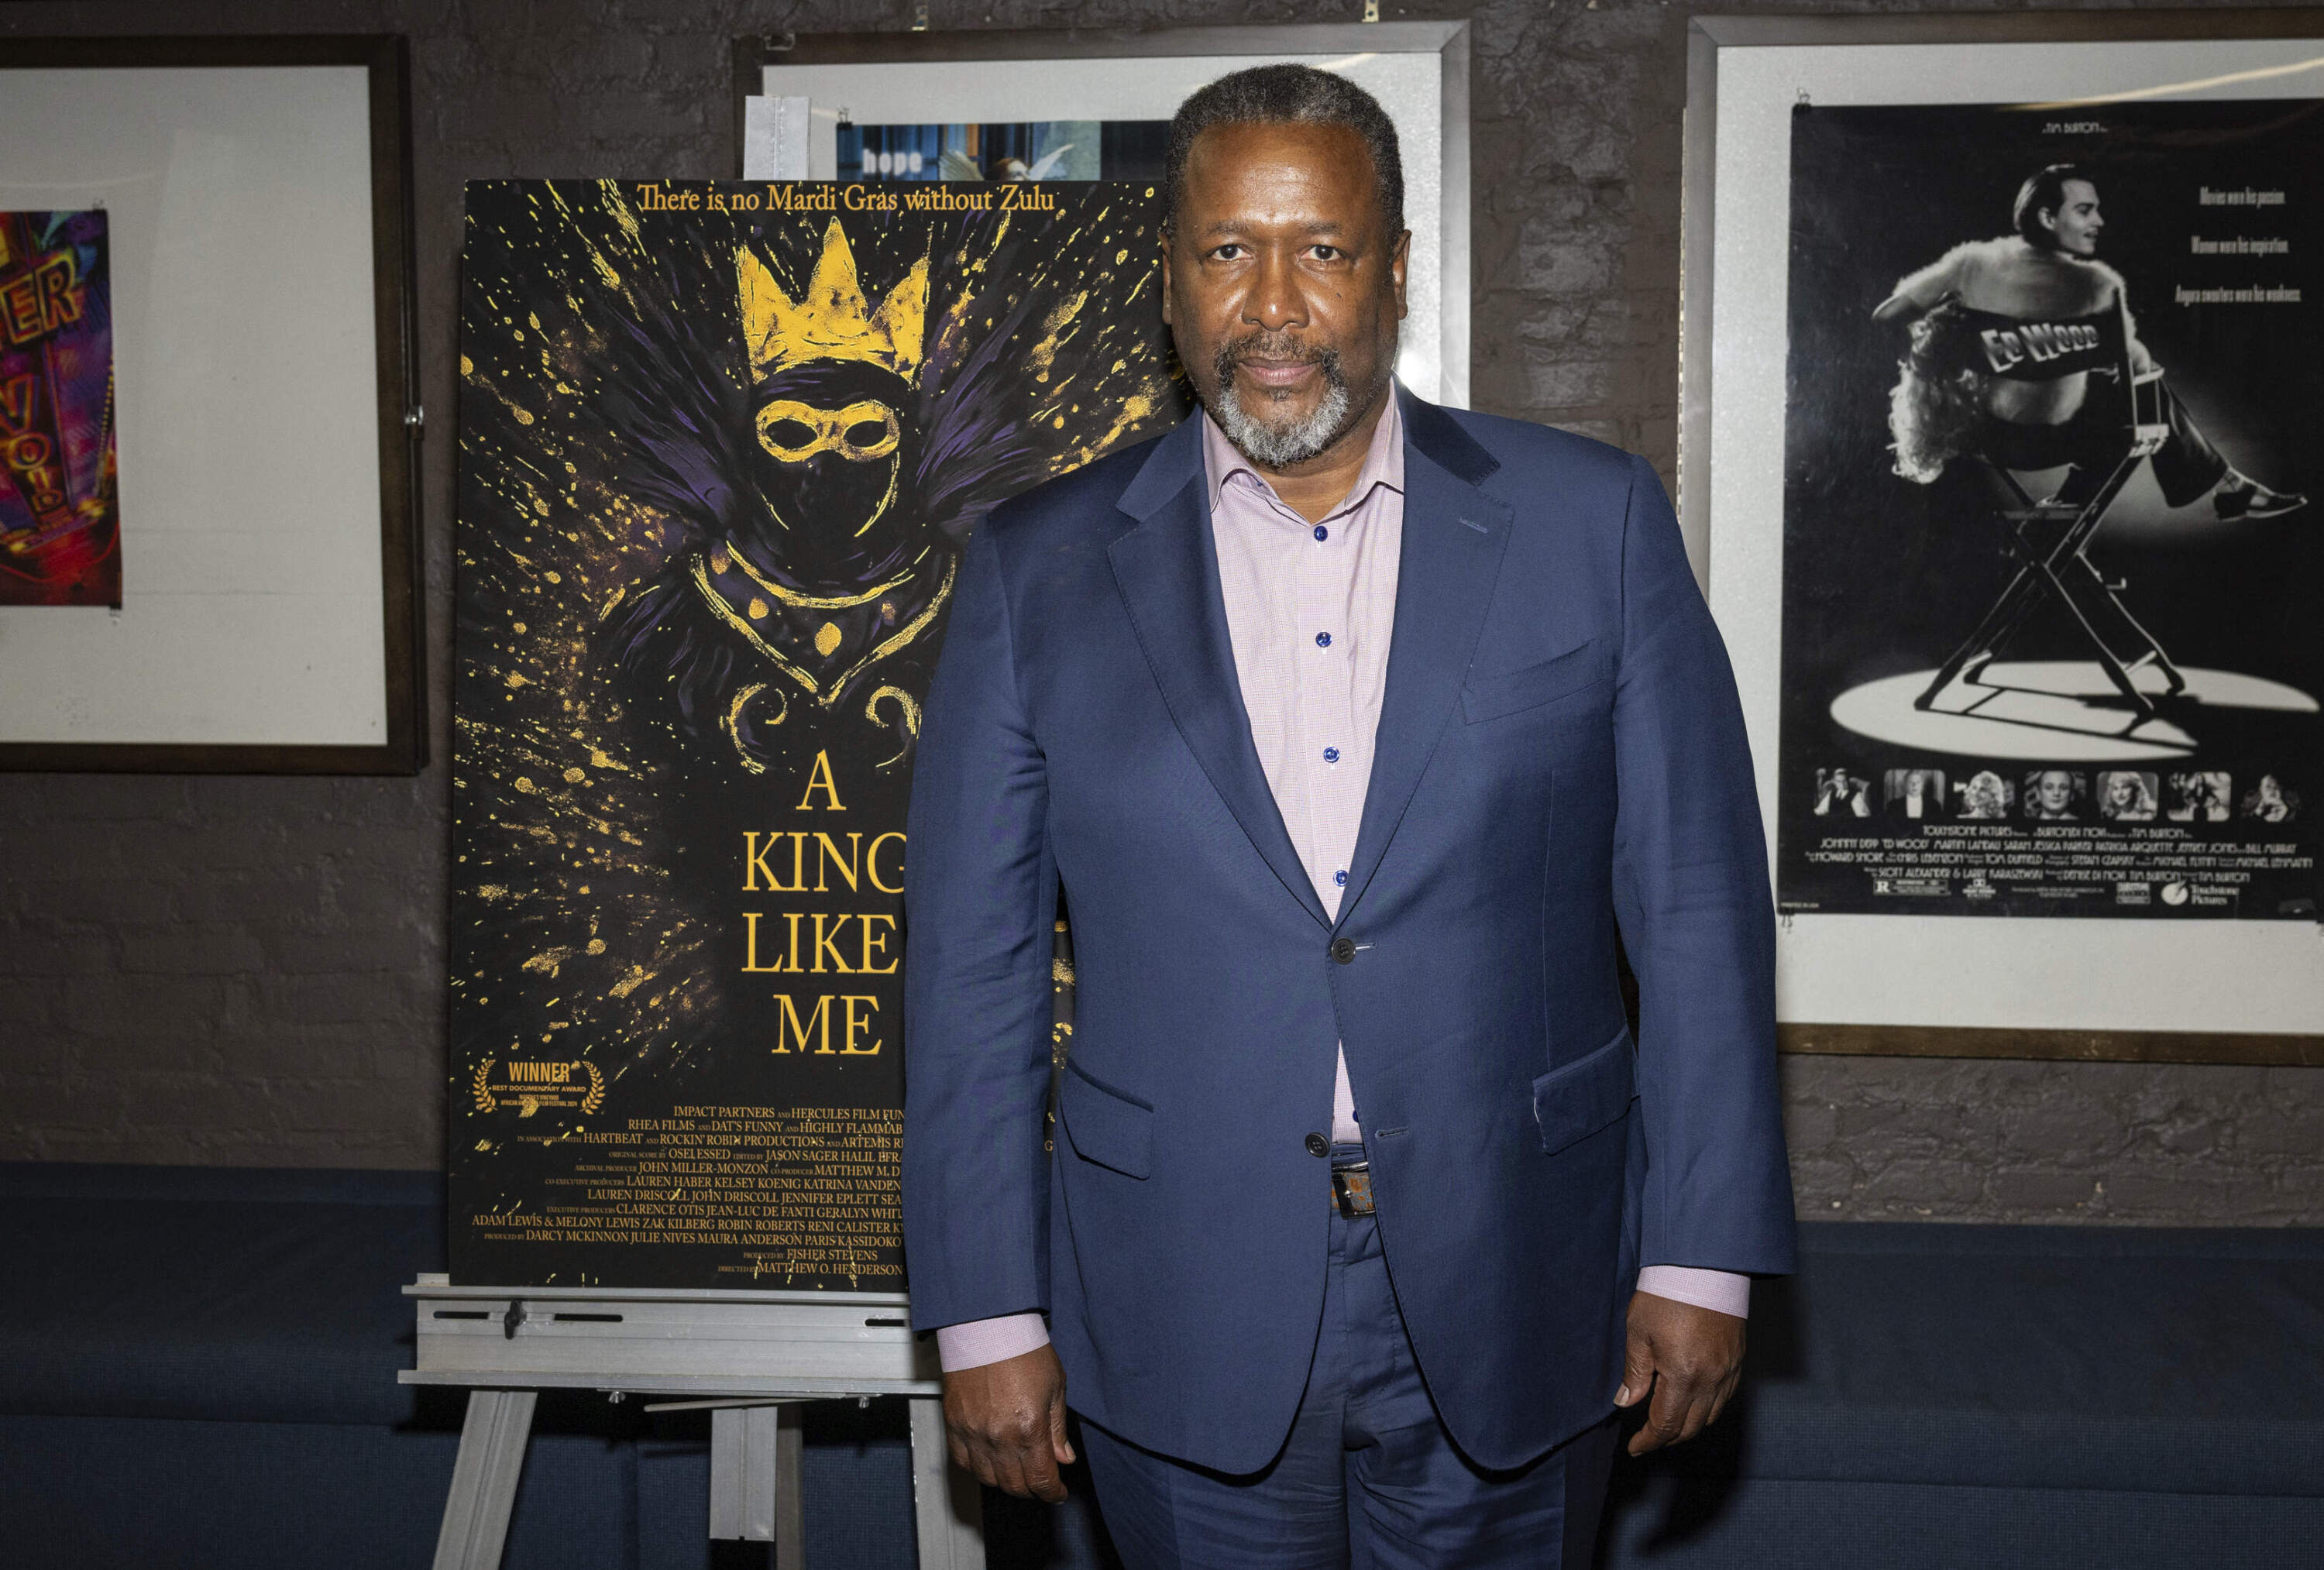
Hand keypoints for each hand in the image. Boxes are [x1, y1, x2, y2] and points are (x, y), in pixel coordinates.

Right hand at [942, 1342, 1074, 1500]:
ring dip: (1005, 1482)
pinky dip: (978, 1469)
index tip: (1057, 1493)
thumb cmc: (1022, 1348)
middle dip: (1032, 1490)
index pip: (1041, 1480)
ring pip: (988, 1479)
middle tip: (1040, 1482)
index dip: (1052, 1492)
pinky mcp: (954, 1424)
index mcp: (1029, 1428)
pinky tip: (989, 1461)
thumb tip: (1064, 1457)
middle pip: (1015, 1485)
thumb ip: (1057, 1428)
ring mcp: (973, 1433)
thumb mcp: (1055, 1387)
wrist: (987, 1326)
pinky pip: (963, 1462)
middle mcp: (999, 1437)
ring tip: (1016, 1471)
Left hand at [1613, 1290, 1744, 1455]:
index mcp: (1683, 1375)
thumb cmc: (1666, 1294)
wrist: (1704, 1265)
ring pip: (1710, 1415)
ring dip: (1688, 1425)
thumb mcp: (1638, 1331)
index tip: (1636, 1447)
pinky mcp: (1738, 1360)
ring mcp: (1729, 1371)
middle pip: (1690, 1426)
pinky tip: (1693, 1401)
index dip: (1649, 1440)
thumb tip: (1626, 1402)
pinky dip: (1708, 1408)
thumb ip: (1634, 1371)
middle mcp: (1711, 1379)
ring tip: (1668, 1422)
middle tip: (1648, 1438)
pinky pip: (1726, 1397)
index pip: (1666, 1424)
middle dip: (1667, 1437)